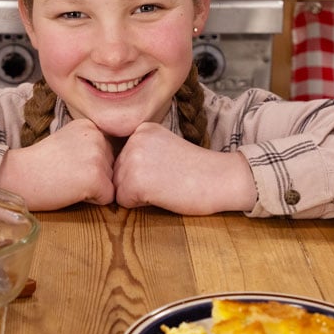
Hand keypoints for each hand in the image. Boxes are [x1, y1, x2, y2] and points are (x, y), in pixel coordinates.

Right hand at [0, 119, 114, 209]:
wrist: (19, 176)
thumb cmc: (39, 163)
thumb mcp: (67, 140)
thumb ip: (90, 143)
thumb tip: (116, 159)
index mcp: (91, 126)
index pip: (108, 151)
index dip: (89, 163)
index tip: (67, 162)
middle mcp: (97, 137)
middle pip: (112, 166)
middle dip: (95, 176)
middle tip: (67, 173)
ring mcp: (97, 157)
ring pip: (111, 182)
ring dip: (94, 188)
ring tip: (68, 181)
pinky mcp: (96, 178)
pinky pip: (108, 198)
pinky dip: (92, 201)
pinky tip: (72, 191)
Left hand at [113, 123, 255, 213]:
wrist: (221, 178)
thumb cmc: (197, 169)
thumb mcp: (164, 146)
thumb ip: (141, 151)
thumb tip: (113, 170)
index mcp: (142, 129)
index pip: (123, 159)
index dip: (143, 171)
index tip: (167, 168)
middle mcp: (134, 140)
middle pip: (117, 173)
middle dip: (137, 183)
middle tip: (168, 179)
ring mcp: (132, 159)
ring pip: (118, 188)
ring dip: (138, 194)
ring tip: (165, 185)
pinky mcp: (134, 181)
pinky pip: (123, 202)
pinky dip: (141, 205)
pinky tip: (163, 194)